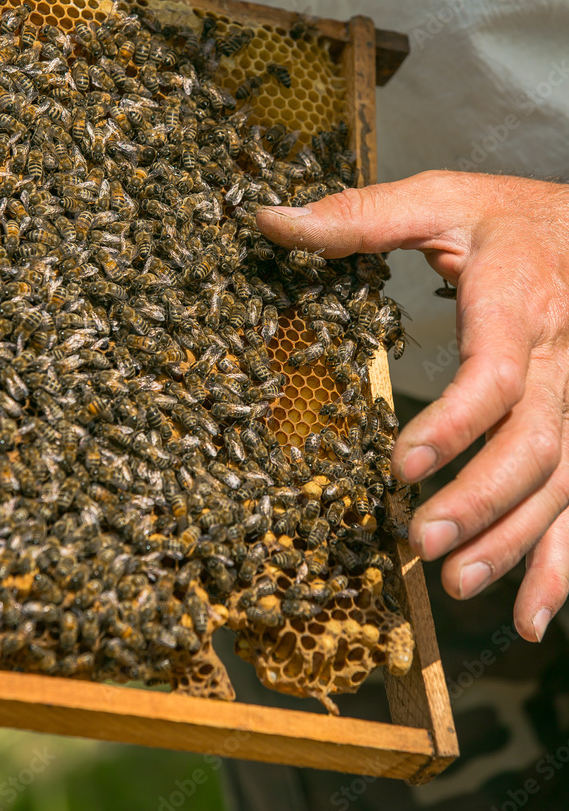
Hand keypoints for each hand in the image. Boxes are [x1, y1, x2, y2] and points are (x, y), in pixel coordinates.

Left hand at [256, 171, 568, 641]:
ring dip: (515, 540)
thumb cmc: (512, 217)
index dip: (455, 423)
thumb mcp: (440, 198)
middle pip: (535, 443)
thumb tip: (270, 219)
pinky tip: (530, 611)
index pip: (496, 376)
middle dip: (481, 499)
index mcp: (520, 306)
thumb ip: (360, 216)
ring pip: (563, 482)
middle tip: (424, 543)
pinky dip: (560, 558)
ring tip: (460, 583)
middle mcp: (562, 361)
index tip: (401, 464)